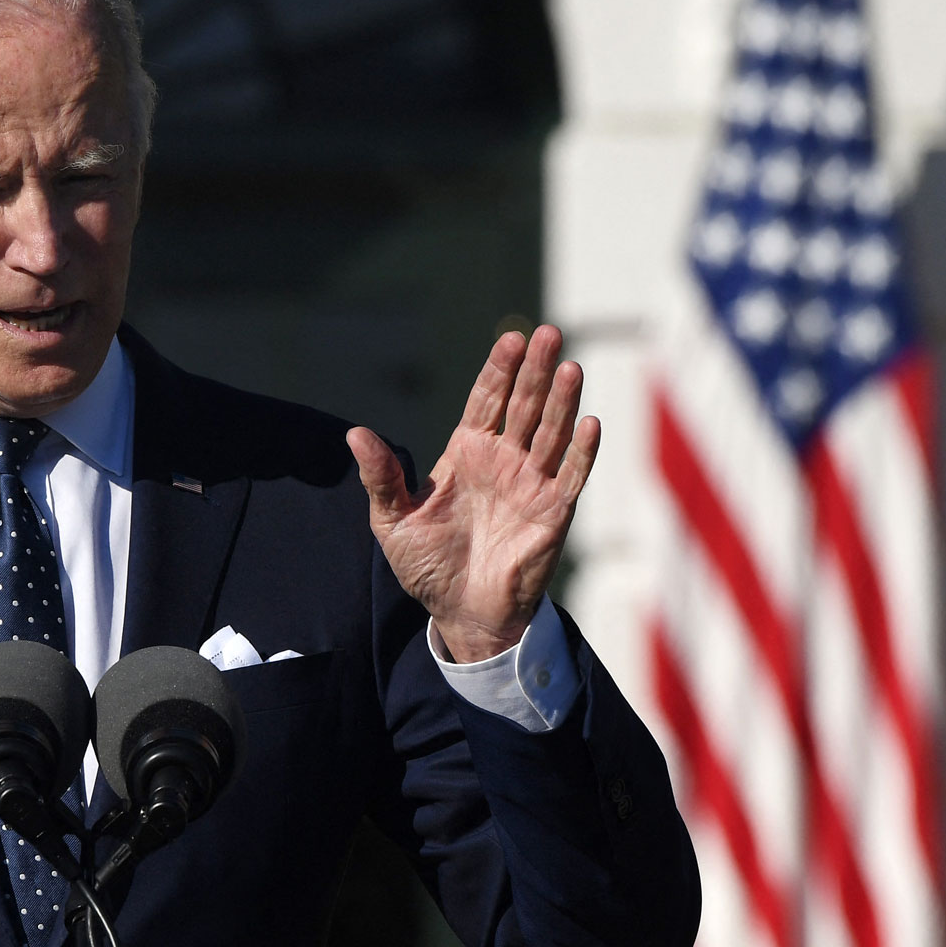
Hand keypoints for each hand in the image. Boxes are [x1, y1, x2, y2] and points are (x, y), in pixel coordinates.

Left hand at [347, 324, 597, 663]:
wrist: (461, 613)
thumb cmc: (426, 566)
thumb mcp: (393, 521)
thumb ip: (381, 477)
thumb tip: (355, 434)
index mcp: (466, 453)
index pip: (487, 400)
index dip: (499, 370)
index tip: (510, 339)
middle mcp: (503, 460)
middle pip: (524, 406)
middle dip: (535, 370)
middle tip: (547, 333)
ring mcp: (531, 484)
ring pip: (551, 433)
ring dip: (562, 402)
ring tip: (570, 368)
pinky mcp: (553, 513)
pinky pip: (570, 476)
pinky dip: (582, 452)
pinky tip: (590, 424)